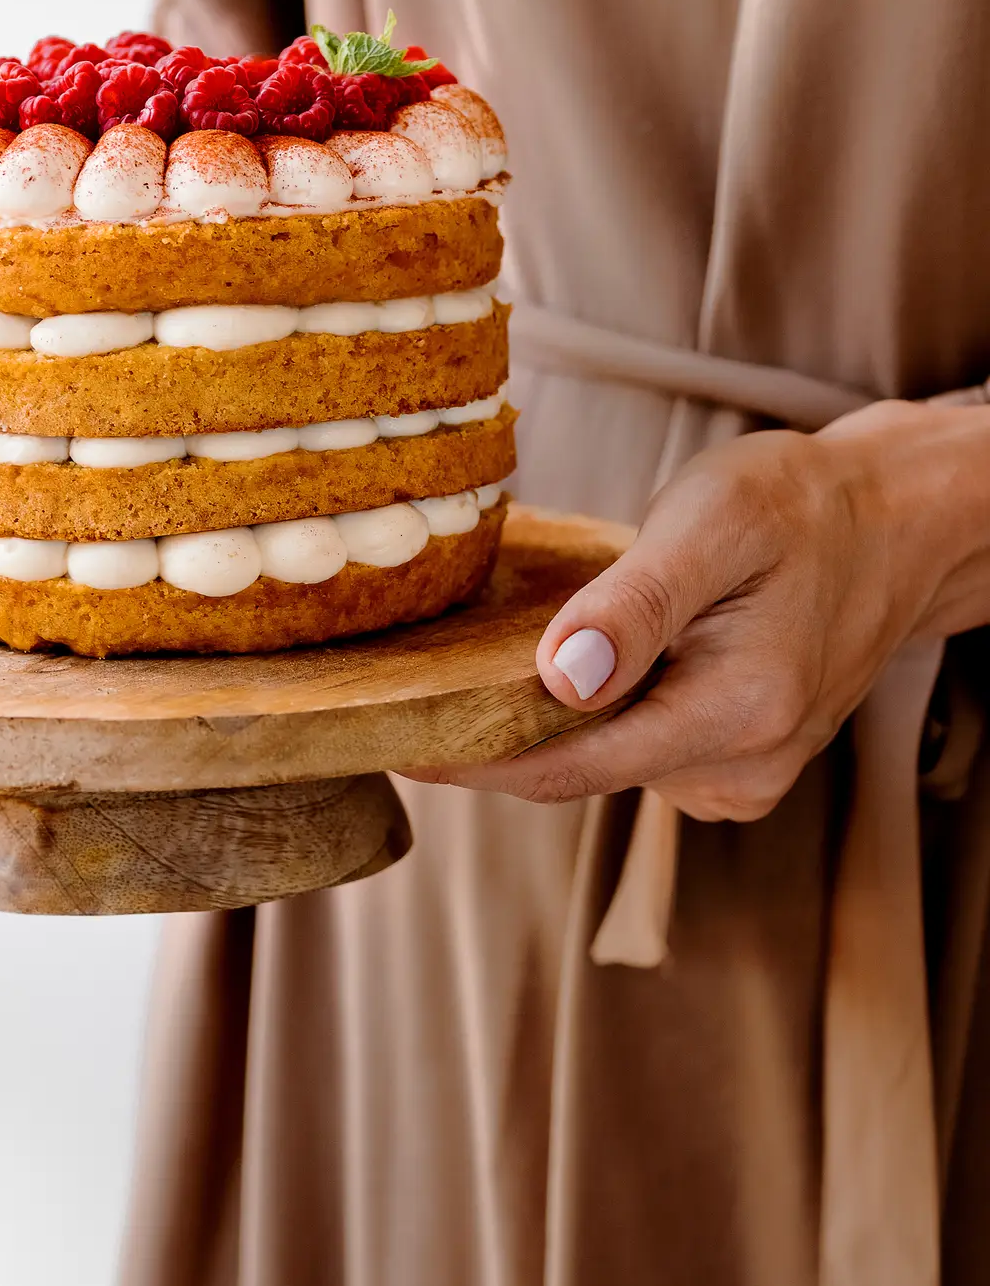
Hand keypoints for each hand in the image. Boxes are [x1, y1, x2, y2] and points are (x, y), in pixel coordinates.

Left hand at [404, 399, 989, 820]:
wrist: (895, 524)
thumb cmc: (803, 506)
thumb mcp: (716, 521)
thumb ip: (636, 604)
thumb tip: (560, 681)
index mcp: (737, 713)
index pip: (568, 768)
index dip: (470, 760)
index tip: (389, 740)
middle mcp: (742, 769)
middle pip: (576, 773)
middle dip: (493, 738)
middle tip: (410, 687)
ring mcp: (741, 779)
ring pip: (602, 764)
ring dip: (544, 723)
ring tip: (493, 657)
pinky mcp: (733, 768)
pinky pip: (634, 752)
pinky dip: (593, 715)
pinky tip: (583, 663)